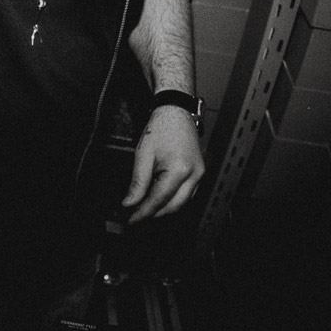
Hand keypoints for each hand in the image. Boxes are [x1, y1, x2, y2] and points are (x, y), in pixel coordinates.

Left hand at [123, 105, 205, 224]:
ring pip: (182, 203)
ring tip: (145, 208)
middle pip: (173, 207)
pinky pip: (187, 194)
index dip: (143, 212)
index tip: (131, 219)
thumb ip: (137, 182)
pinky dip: (173, 199)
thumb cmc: (161, 127)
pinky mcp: (200, 172)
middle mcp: (194, 175)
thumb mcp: (143, 155)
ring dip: (164, 208)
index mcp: (179, 170)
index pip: (158, 200)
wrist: (176, 111)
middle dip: (154, 214)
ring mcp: (200, 174)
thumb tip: (130, 202)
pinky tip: (159, 198)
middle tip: (136, 216)